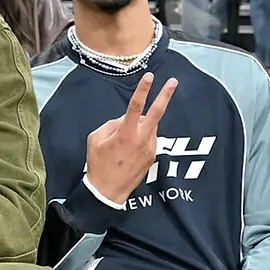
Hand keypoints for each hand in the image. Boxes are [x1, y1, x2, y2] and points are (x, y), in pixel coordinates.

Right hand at [86, 73, 177, 204]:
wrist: (107, 192)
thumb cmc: (98, 165)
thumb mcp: (95, 139)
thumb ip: (111, 125)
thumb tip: (124, 120)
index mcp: (125, 133)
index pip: (135, 106)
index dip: (143, 90)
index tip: (149, 76)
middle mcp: (141, 139)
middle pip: (156, 113)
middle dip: (165, 95)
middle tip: (174, 82)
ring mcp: (149, 149)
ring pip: (149, 127)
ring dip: (141, 125)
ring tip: (123, 141)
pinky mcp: (152, 157)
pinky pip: (148, 139)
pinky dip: (141, 138)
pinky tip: (128, 150)